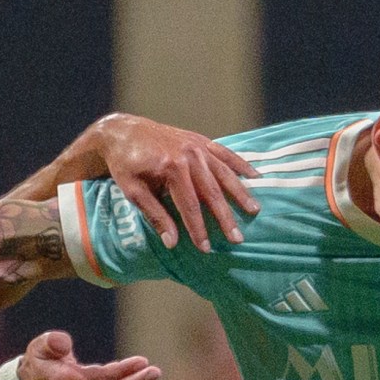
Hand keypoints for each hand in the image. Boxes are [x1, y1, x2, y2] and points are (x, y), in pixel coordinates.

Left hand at [88, 112, 259, 252]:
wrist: (124, 131)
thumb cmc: (126, 164)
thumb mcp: (133, 191)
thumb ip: (155, 216)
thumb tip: (172, 243)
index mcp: (171, 168)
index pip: (190, 206)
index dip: (198, 229)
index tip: (206, 248)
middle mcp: (188, 155)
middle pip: (212, 192)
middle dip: (225, 217)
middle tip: (237, 238)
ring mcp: (197, 146)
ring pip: (224, 173)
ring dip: (240, 192)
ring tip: (254, 210)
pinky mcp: (201, 140)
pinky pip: (225, 153)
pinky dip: (241, 164)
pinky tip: (255, 177)